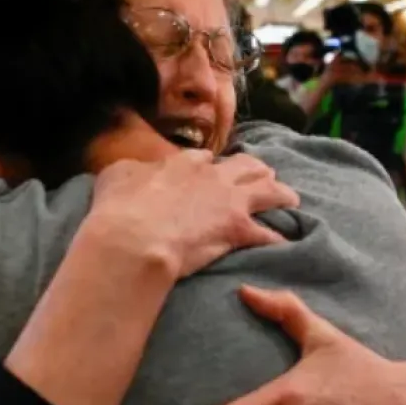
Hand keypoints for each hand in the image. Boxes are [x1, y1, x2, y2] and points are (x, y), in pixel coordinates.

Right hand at [88, 153, 299, 278]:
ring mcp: (230, 201)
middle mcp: (213, 176)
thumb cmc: (118, 208)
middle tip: (263, 178)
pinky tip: (284, 245)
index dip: (211, 167)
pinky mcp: (238, 229)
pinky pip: (269, 234)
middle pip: (247, 166)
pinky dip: (278, 240)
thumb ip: (131, 171)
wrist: (134, 238)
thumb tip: (131, 172)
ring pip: (269, 191)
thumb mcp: (115, 176)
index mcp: (183, 163)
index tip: (212, 173)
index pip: (206, 159)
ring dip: (281, 195)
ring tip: (290, 201)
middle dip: (256, 171)